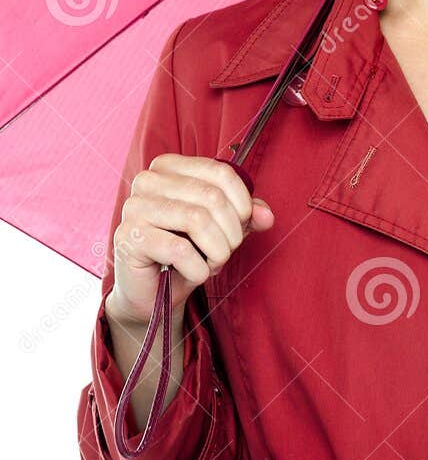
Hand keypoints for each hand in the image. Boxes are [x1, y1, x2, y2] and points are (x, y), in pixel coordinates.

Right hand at [106, 154, 273, 328]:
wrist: (151, 292)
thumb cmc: (184, 253)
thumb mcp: (220, 228)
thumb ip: (244, 216)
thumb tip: (266, 215)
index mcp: (169, 167)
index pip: (220, 172)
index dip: (243, 203)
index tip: (244, 225)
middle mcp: (148, 180)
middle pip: (212, 197)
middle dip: (231, 233)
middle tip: (226, 252)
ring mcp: (134, 207)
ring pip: (197, 220)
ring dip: (217, 251)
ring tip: (214, 263)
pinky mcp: (128, 237)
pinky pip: (180, 250)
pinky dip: (199, 269)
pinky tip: (195, 273)